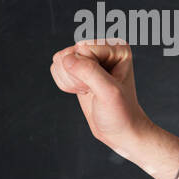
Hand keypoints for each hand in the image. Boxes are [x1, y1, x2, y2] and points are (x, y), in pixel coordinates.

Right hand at [50, 39, 178, 178]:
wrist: (120, 131)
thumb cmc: (121, 113)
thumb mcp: (109, 93)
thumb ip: (89, 72)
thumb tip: (66, 59)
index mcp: (117, 48)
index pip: (83, 49)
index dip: (86, 71)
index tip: (101, 87)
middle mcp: (103, 48)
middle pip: (69, 53)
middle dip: (76, 76)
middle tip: (94, 90)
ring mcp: (89, 57)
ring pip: (60, 60)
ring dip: (70, 81)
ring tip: (90, 91)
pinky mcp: (78, 68)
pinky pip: (56, 68)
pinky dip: (66, 84)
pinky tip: (84, 92)